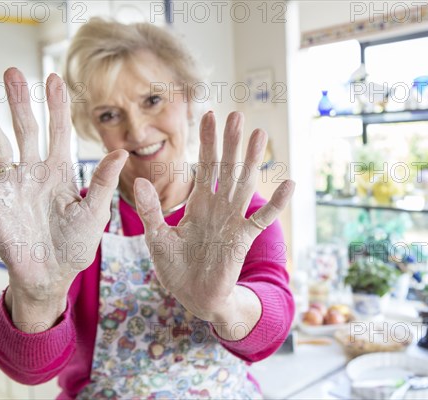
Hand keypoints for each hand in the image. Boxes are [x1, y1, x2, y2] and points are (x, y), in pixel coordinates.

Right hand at [0, 69, 126, 323]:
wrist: (51, 276)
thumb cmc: (76, 246)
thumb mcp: (94, 213)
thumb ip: (102, 183)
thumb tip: (120, 152)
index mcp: (61, 172)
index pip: (59, 132)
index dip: (57, 107)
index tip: (54, 78)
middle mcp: (34, 172)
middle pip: (26, 130)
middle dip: (20, 102)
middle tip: (12, 72)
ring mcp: (11, 185)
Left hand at [134, 111, 293, 321]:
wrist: (194, 297)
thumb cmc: (176, 268)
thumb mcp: (157, 237)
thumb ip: (151, 210)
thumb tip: (138, 180)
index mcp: (198, 204)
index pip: (204, 166)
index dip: (207, 142)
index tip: (209, 115)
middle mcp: (218, 207)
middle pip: (227, 168)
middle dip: (231, 142)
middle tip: (237, 115)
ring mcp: (232, 220)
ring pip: (244, 184)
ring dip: (252, 161)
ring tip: (259, 135)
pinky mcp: (243, 238)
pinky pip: (262, 218)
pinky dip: (276, 202)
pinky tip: (288, 183)